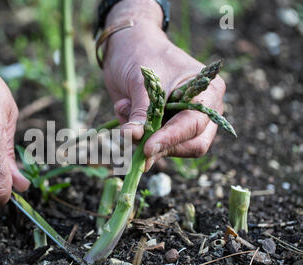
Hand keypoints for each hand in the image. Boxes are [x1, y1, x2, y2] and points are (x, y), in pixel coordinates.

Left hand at [102, 0, 225, 170]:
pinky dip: (136, 135)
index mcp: (208, 92)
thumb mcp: (142, 81)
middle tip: (133, 140)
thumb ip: (140, 111)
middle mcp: (203, 111)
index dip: (171, 138)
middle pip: (192, 145)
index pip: (194, 124)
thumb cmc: (141, 54)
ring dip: (144, 139)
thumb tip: (132, 137)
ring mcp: (185, 122)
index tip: (148, 148)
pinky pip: (153, 145)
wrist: (127, 46)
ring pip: (172, 149)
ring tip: (124, 108)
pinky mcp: (166, 129)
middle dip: (161, 145)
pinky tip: (124, 110)